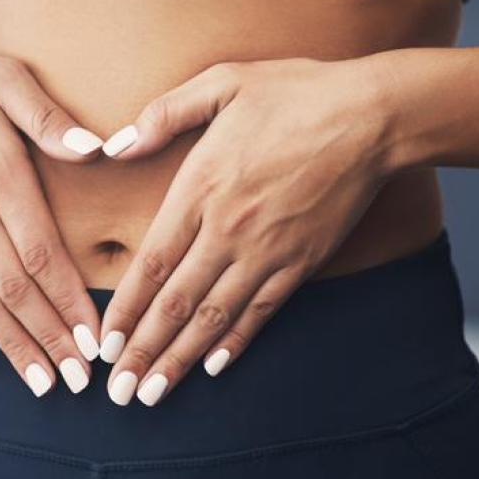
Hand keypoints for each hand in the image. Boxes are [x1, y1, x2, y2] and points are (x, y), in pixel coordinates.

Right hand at [0, 33, 106, 396]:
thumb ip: (48, 117)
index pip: (43, 251)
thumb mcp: (0, 76)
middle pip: (17, 287)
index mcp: (0, 175)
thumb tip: (97, 148)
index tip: (97, 338)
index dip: (71, 300)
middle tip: (84, 380)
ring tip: (44, 384)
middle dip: (53, 338)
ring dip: (13, 346)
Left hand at [95, 57, 395, 406]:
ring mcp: (268, 250)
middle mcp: (230, 228)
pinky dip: (235, 342)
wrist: (374, 117)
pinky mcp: (302, 261)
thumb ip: (164, 115)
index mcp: (202, 186)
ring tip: (153, 395)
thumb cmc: (295, 92)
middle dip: (144, 352)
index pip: (153, 262)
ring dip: (180, 360)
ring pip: (215, 317)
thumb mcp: (222, 83)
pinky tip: (212, 366)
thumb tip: (116, 144)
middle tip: (117, 392)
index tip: (104, 344)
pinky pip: (261, 311)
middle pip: (177, 302)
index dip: (126, 308)